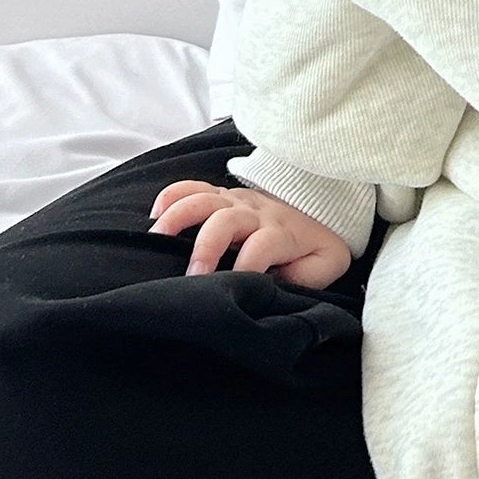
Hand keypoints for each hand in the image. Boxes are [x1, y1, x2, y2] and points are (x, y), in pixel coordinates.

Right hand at [148, 180, 352, 288]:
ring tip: (156, 240)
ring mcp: (237, 201)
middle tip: (191, 277)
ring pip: (204, 199)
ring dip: (178, 217)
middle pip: (228, 220)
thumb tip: (272, 291)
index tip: (232, 288)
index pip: (263, 245)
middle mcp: (257, 213)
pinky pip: (193, 186)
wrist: (322, 211)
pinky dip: (171, 196)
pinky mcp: (222, 195)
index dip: (247, 266)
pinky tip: (153, 217)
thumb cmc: (315, 249)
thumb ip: (305, 278)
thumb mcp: (324, 266)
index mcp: (283, 233)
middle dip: (206, 248)